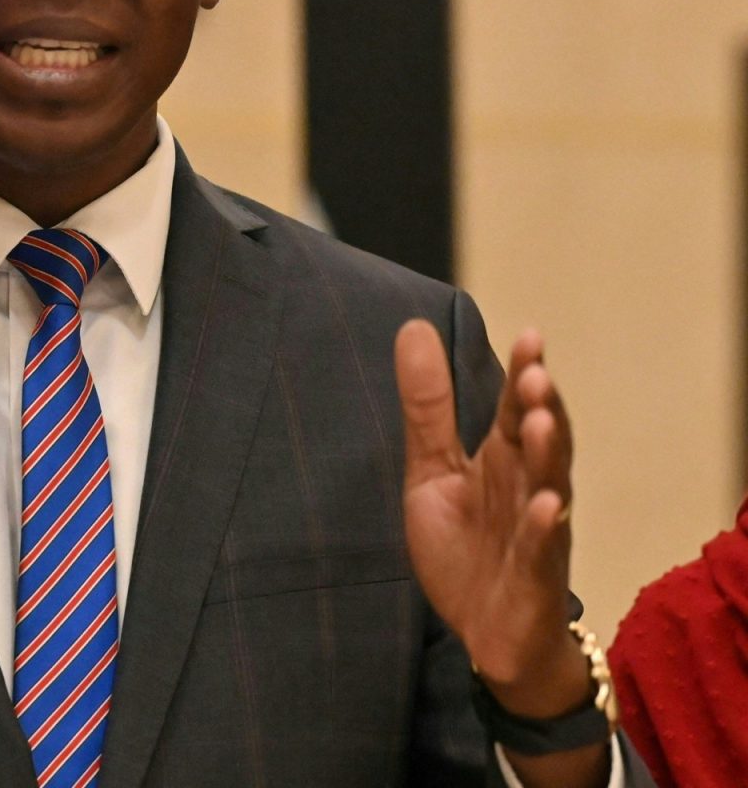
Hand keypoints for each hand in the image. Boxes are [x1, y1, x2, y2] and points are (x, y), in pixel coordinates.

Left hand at [394, 320, 588, 717]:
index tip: (529, 335)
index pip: (514, 409)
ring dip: (547, 455)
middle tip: (535, 373)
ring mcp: (535, 532)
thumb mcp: (432, 472)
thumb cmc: (465, 547)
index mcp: (502, 461)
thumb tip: (413, 327)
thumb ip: (427, 409)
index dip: (523, 374)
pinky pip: (541, 549)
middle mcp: (526, 488)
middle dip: (540, 408)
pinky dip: (545, 527)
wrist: (485, 634)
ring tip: (541, 421)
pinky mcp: (533, 577)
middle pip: (538, 442)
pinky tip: (548, 505)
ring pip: (548, 487)